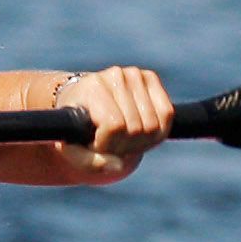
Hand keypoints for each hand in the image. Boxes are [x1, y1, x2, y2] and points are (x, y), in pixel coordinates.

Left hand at [54, 66, 172, 183]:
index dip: (108, 145)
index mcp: (91, 88)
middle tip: (112, 145)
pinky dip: (157, 132)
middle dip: (124, 146)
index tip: (96, 146)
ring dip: (141, 142)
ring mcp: (134, 74)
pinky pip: (167, 114)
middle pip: (136, 128)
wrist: (84, 105)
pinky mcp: (150, 77)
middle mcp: (114, 76)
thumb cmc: (77, 130)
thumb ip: (89, 163)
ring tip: (123, 139)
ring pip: (153, 125)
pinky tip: (140, 134)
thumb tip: (117, 166)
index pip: (114, 125)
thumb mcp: (72, 150)